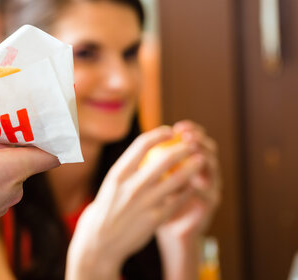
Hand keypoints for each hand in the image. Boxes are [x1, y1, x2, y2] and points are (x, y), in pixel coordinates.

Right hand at [66, 126, 204, 279]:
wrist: (99, 242)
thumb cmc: (106, 209)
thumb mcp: (111, 184)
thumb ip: (128, 169)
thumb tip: (146, 150)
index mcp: (118, 174)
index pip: (142, 145)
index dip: (159, 134)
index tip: (170, 131)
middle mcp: (132, 186)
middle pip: (165, 159)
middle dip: (183, 148)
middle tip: (192, 143)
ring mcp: (145, 203)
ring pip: (177, 180)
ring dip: (192, 167)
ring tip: (200, 160)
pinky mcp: (155, 219)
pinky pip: (178, 201)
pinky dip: (187, 191)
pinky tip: (192, 187)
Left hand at [157, 120, 220, 241]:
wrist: (165, 229)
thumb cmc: (154, 200)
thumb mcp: (150, 178)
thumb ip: (152, 161)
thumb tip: (144, 139)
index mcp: (191, 160)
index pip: (195, 138)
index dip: (190, 130)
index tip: (177, 127)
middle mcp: (204, 171)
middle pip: (208, 149)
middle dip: (199, 141)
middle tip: (188, 136)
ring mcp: (210, 188)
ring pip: (213, 169)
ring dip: (204, 160)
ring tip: (194, 153)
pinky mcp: (209, 206)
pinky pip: (207, 195)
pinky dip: (200, 188)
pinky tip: (193, 183)